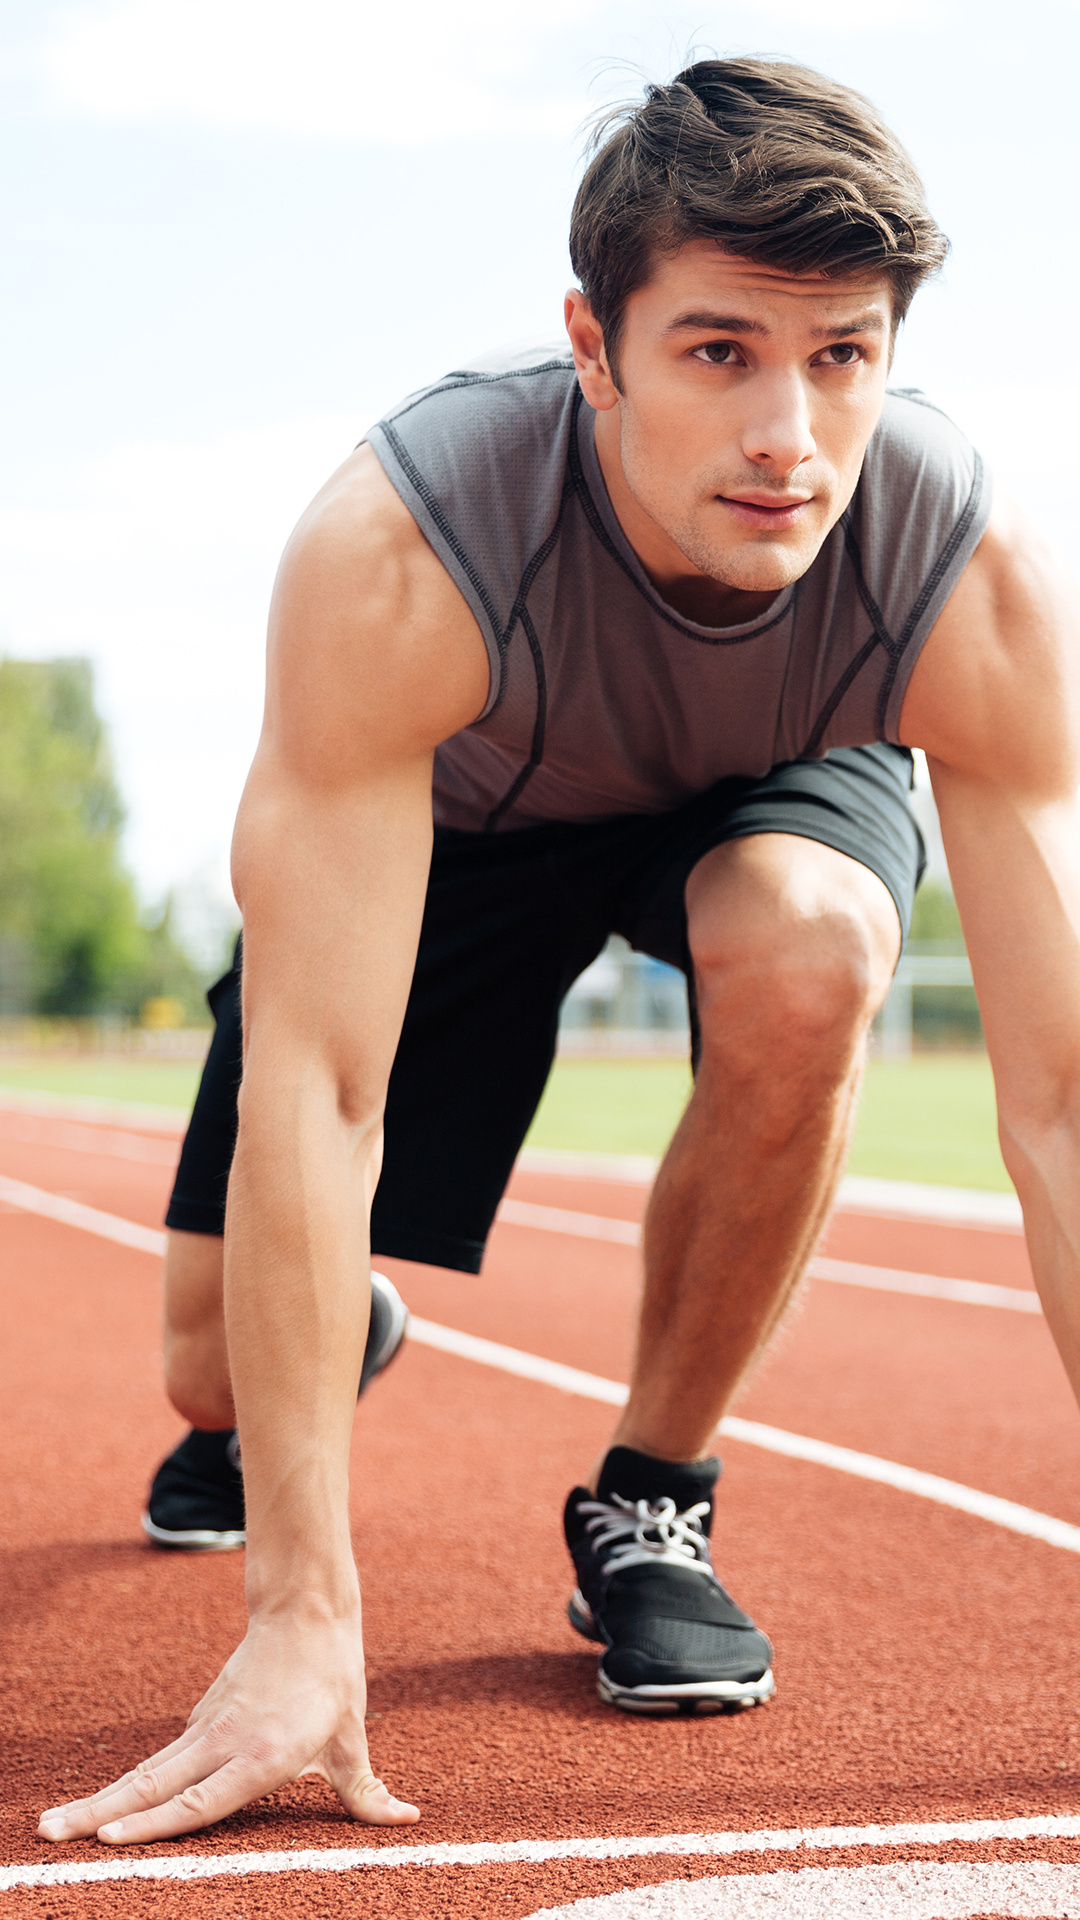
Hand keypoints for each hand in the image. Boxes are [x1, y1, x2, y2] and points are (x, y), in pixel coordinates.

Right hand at [36, 1608, 418, 1844]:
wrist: (307, 1608)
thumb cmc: (333, 1676)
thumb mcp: (354, 1737)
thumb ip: (369, 1791)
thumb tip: (409, 1819)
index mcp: (264, 1753)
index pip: (200, 1800)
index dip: (154, 1823)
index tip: (109, 1837)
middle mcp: (226, 1741)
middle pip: (153, 1786)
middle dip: (100, 1812)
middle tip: (52, 1834)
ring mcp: (207, 1727)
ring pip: (147, 1770)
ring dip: (100, 1797)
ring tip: (53, 1825)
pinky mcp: (201, 1718)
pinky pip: (162, 1759)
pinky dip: (128, 1785)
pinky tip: (101, 1806)